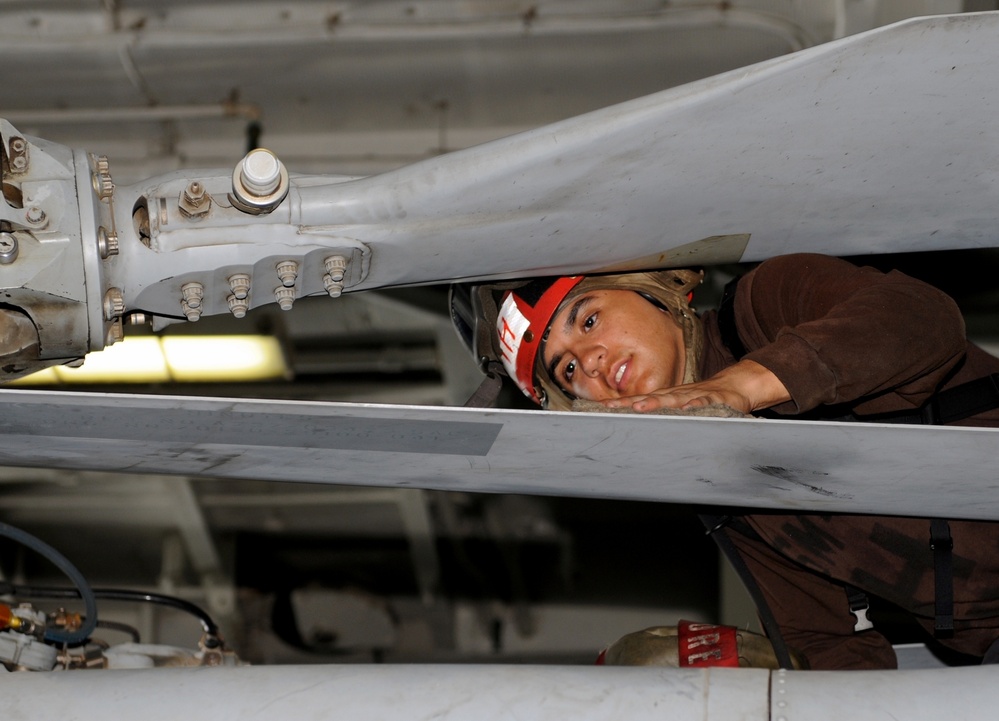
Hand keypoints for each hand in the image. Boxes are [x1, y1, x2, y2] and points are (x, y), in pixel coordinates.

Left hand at [600, 360, 790, 414]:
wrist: (734, 386)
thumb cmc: (702, 398)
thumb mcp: (680, 405)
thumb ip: (662, 413)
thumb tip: (637, 420)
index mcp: (668, 397)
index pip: (641, 400)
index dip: (622, 404)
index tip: (602, 407)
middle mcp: (677, 395)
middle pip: (652, 398)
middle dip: (632, 403)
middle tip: (613, 408)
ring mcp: (695, 396)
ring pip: (674, 399)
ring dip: (657, 402)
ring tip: (641, 407)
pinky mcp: (715, 401)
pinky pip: (704, 403)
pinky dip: (696, 405)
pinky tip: (688, 409)